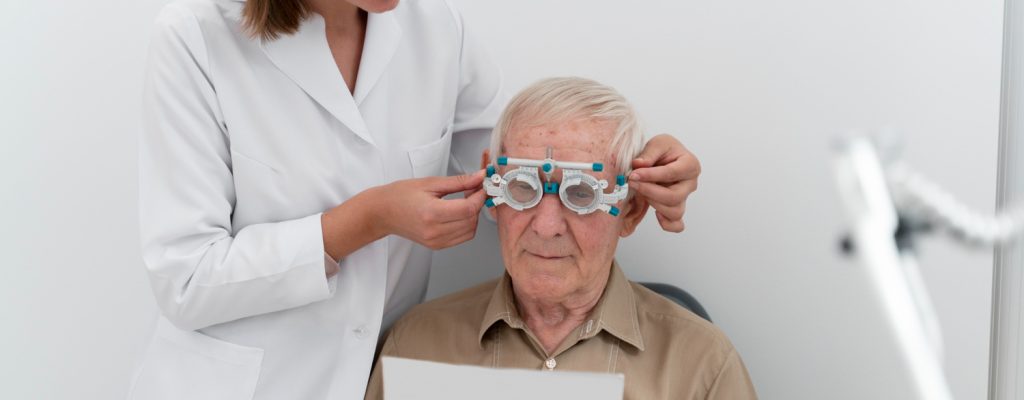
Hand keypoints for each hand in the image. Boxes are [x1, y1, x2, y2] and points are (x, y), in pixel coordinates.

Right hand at [369, 170, 486, 249]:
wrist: (382, 212)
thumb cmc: (400, 195)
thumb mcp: (430, 183)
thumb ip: (458, 182)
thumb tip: (478, 177)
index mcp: (432, 213)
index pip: (469, 208)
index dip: (480, 196)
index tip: (481, 186)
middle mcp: (435, 231)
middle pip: (472, 220)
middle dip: (477, 204)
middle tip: (472, 191)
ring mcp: (436, 241)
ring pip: (470, 231)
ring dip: (472, 215)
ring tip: (464, 201)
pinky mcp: (437, 246)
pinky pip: (462, 237)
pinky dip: (466, 225)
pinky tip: (458, 213)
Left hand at [629, 134, 700, 232]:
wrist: (665, 158)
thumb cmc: (664, 150)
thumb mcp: (657, 143)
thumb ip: (649, 153)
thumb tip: (638, 164)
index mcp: (690, 164)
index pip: (671, 173)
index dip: (651, 176)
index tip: (634, 174)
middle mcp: (690, 183)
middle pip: (674, 197)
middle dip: (649, 191)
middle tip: (632, 182)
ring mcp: (685, 198)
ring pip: (674, 211)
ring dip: (654, 204)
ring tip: (641, 192)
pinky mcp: (677, 208)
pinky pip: (676, 224)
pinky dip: (667, 224)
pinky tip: (655, 214)